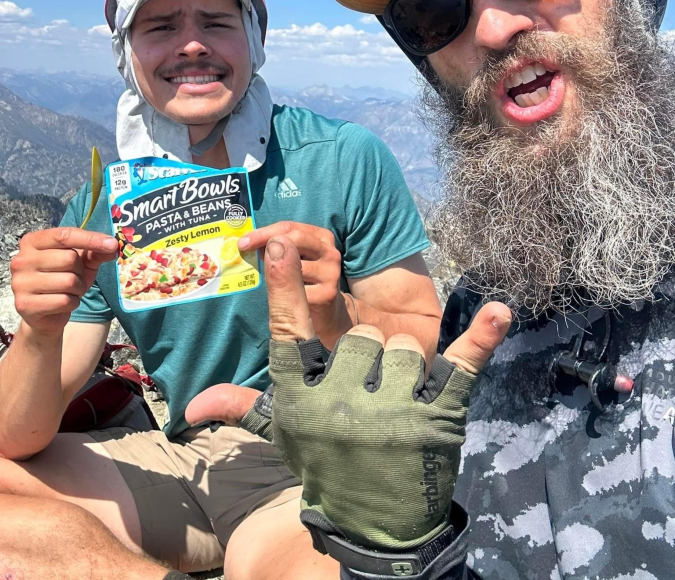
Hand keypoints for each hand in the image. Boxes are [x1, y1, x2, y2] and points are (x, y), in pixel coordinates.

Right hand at [10, 227, 118, 338]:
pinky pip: (64, 301)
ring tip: (68, 291)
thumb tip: (113, 246)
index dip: (90, 239)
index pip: (64, 235)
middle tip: (74, 279)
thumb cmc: (63, 282)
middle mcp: (21, 260)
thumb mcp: (81, 263)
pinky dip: (71, 303)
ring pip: (68, 281)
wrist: (46, 315)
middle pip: (69, 258)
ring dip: (77, 289)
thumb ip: (95, 252)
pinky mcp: (24, 305)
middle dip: (80, 271)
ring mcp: (20, 283)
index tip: (112, 244)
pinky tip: (62, 304)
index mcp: (32, 242)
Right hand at [187, 234, 510, 551]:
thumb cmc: (328, 468)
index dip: (281, 286)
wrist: (375, 531)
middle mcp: (342, 406)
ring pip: (400, 347)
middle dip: (369, 356)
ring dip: (404, 369)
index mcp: (302, 402)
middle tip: (371, 392)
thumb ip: (244, 408)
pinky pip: (463, 364)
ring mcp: (393, 412)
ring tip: (399, 404)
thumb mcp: (286, 438)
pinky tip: (499, 311)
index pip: (287, 334)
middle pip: (361, 335)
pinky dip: (484, 336)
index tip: (275, 243)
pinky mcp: (439, 417)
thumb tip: (191, 406)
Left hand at [239, 221, 350, 345]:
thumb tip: (249, 242)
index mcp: (321, 238)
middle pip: (295, 239)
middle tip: (245, 254)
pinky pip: (294, 291)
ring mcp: (330, 273)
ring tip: (278, 285)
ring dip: (277, 275)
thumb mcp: (290, 261)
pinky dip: (285, 296)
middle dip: (266, 245)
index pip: (289, 227)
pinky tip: (291, 301)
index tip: (243, 242)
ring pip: (292, 266)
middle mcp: (330, 251)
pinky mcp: (327, 295)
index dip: (263, 233)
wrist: (326, 315)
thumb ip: (274, 248)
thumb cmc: (303, 283)